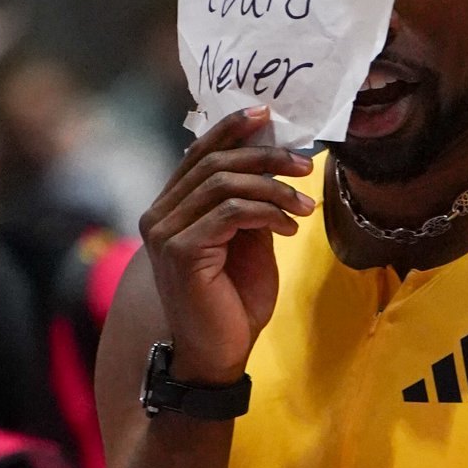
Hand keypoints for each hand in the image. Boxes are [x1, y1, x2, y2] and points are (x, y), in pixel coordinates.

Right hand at [139, 106, 313, 383]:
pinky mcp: (181, 250)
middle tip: (305, 165)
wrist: (221, 353)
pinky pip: (232, 212)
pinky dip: (268, 213)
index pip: (199, 152)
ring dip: (275, 188)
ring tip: (307, 204)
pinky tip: (291, 227)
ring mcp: (165, 232)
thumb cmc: (234, 300)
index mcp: (172, 207)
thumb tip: (276, 163)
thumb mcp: (249, 242)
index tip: (267, 114)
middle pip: (215, 161)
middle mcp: (160, 214)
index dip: (231, 128)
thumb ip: (251, 204)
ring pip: (225, 183)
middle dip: (266, 156)